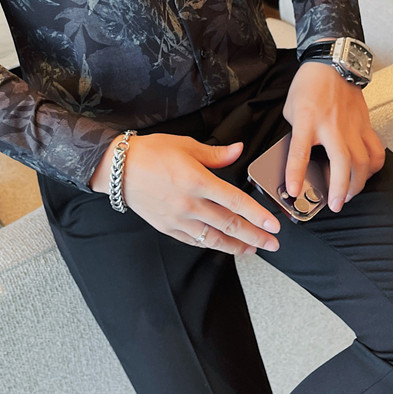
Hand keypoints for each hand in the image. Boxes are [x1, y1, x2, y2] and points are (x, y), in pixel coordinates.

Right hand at [91, 133, 280, 255]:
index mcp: (196, 180)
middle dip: (255, 235)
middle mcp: (189, 204)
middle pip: (229, 225)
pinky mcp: (168, 227)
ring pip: (214, 239)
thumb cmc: (151, 152)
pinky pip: (195, 241)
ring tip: (253, 248)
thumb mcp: (186, 145)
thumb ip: (216, 154)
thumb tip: (239, 151)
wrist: (118, 169)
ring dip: (237, 245)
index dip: (257, 214)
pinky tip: (223, 244)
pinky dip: (212, 244)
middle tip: (273, 244)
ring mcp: (178, 219)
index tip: (274, 224)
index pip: (235, 202)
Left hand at [283, 61, 384, 211]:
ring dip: (358, 183)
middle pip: (342, 162)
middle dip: (340, 189)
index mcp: (307, 120)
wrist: (332, 62)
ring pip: (364, 161)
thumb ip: (296, 133)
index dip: (296, 174)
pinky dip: (374, 165)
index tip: (294, 191)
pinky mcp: (366, 124)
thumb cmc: (309, 85)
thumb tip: (299, 156)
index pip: (299, 151)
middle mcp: (331, 125)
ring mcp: (352, 125)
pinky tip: (367, 173)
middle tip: (336, 204)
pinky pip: (376, 149)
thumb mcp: (291, 109)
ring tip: (349, 194)